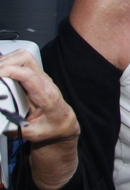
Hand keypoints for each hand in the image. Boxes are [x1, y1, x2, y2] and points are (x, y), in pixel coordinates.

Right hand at [0, 48, 79, 189]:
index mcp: (46, 94)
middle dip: (5, 62)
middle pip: (26, 59)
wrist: (62, 121)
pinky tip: (1, 71)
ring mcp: (39, 76)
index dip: (11, 71)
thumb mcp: (35, 134)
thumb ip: (18, 130)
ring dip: (5, 60)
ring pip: (23, 56)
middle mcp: (44, 81)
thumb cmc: (52, 126)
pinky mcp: (33, 75)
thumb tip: (3, 125)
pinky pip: (21, 60)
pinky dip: (7, 62)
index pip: (29, 76)